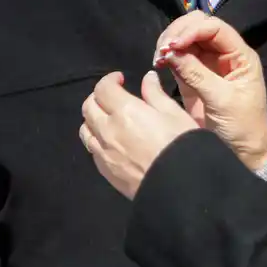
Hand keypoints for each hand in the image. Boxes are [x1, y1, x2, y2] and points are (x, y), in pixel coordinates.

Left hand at [79, 71, 196, 199]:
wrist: (179, 188)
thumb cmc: (181, 145)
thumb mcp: (174, 113)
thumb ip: (156, 94)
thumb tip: (147, 78)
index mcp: (124, 111)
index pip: (102, 88)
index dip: (109, 80)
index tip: (121, 80)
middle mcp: (107, 130)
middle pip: (88, 107)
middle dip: (98, 97)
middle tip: (113, 97)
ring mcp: (103, 153)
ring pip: (85, 130)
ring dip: (93, 119)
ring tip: (108, 119)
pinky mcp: (105, 172)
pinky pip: (92, 150)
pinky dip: (96, 140)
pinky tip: (111, 142)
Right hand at [153, 12, 266, 170]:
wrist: (241, 154)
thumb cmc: (240, 127)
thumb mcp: (222, 100)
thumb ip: (197, 74)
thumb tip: (171, 52)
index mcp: (239, 56)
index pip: (215, 28)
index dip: (192, 30)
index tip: (174, 44)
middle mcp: (223, 54)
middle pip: (198, 26)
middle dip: (178, 32)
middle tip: (163, 50)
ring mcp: (207, 63)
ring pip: (185, 38)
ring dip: (169, 42)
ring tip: (159, 58)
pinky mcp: (192, 75)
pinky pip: (177, 56)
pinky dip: (166, 55)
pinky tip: (158, 63)